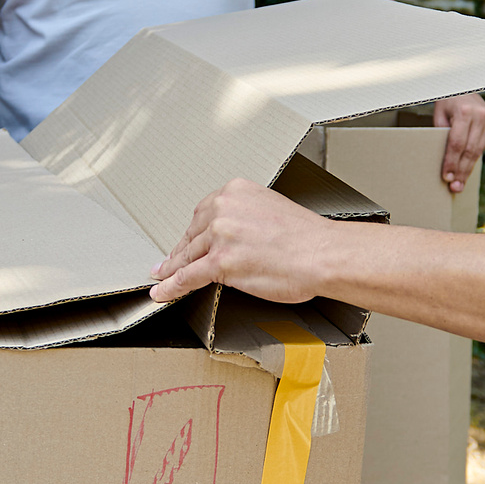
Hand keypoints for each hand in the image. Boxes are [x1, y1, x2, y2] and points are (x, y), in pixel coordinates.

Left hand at [151, 179, 337, 303]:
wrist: (323, 254)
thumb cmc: (307, 238)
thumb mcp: (270, 209)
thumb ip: (246, 218)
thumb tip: (234, 237)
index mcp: (236, 191)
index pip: (204, 213)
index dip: (194, 233)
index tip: (187, 242)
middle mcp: (224, 208)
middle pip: (193, 234)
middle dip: (181, 251)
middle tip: (170, 262)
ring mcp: (220, 236)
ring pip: (187, 256)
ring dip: (171, 269)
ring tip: (162, 277)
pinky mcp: (220, 263)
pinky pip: (187, 277)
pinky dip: (171, 286)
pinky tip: (162, 291)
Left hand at [431, 92, 484, 193]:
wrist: (465, 86)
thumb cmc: (447, 101)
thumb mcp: (440, 114)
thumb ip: (442, 134)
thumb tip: (445, 161)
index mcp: (464, 112)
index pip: (457, 143)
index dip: (452, 162)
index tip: (447, 178)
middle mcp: (480, 116)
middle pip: (469, 150)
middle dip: (461, 171)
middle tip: (455, 188)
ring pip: (478, 151)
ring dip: (468, 169)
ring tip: (460, 184)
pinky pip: (482, 146)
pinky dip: (473, 158)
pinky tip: (466, 170)